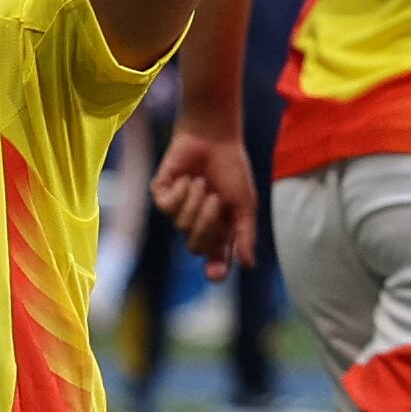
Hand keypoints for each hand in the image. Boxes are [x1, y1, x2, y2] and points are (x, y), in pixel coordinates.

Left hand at [150, 128, 258, 279]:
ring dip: (194, 201)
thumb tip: (248, 264)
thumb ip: (245, 233)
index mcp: (219, 230)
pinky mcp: (162, 195)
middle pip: (195, 246)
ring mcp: (178, 210)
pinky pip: (166, 208)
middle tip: (215, 199)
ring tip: (201, 181)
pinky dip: (179, 192)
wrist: (212, 137)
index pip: (215, 260)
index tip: (215, 274)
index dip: (215, 270)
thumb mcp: (244, 203)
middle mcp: (197, 224)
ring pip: (180, 226)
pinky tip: (186, 177)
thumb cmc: (231, 169)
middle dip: (206, 224)